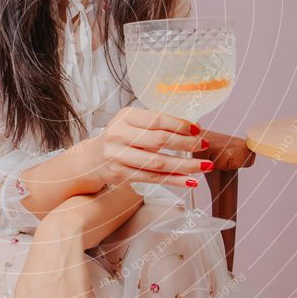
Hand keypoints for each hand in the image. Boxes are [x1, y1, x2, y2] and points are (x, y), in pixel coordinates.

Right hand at [85, 106, 212, 189]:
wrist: (92, 159)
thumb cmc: (119, 137)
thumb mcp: (131, 122)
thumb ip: (155, 124)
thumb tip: (192, 128)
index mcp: (124, 117)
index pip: (156, 119)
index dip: (179, 124)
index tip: (198, 129)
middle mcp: (119, 135)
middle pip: (159, 141)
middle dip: (186, 144)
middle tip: (204, 145)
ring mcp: (118, 156)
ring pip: (158, 163)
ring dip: (185, 166)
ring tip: (204, 166)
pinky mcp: (121, 174)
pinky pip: (153, 178)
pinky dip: (174, 180)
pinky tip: (190, 181)